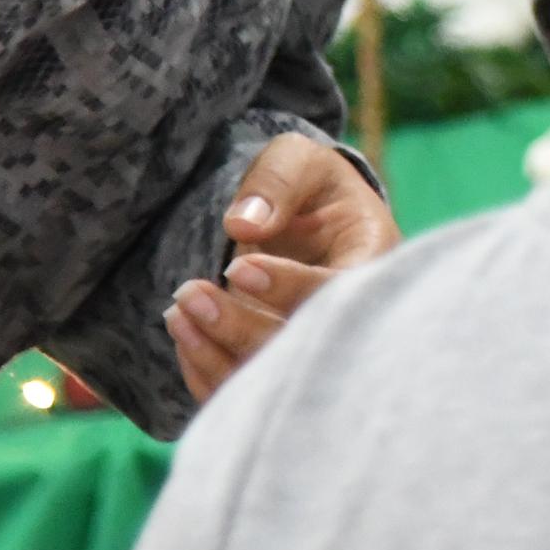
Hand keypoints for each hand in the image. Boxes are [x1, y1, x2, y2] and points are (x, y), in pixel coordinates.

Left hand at [166, 132, 399, 406]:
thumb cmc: (307, 186)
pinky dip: (208, 373)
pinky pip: (246, 389)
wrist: (304, 219)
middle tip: (188, 294)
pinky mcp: (282, 366)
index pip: (339, 290)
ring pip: (271, 377)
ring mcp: (317, 345)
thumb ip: (277, 181)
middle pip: (305, 346)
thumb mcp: (298, 161)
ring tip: (177, 312)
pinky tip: (183, 335)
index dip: (289, 288)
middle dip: (241, 328)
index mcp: (373, 256)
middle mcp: (353, 313)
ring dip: (216, 355)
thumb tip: (243, 226)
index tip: (237, 268)